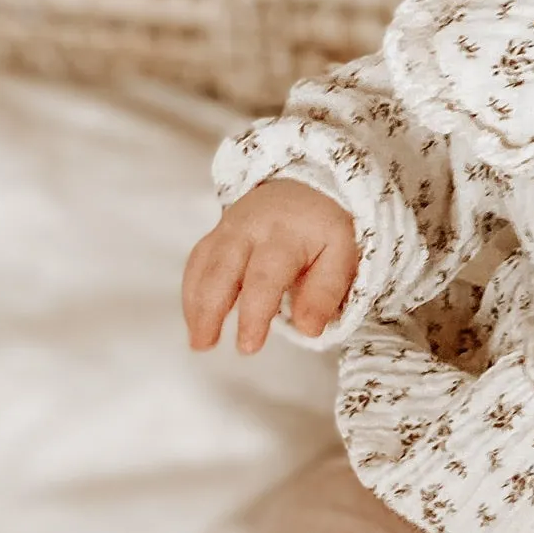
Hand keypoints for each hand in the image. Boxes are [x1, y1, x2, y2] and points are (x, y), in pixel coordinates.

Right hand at [182, 179, 356, 354]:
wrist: (305, 185)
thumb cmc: (324, 227)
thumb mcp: (342, 254)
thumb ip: (326, 292)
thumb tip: (308, 328)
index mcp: (286, 236)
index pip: (264, 278)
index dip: (254, 314)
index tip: (248, 347)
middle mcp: (251, 229)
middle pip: (222, 269)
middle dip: (210, 310)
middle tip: (206, 345)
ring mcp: (228, 228)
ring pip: (203, 264)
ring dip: (195, 304)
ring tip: (199, 341)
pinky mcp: (216, 232)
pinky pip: (197, 260)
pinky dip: (191, 289)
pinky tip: (195, 316)